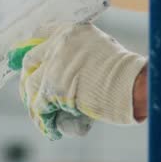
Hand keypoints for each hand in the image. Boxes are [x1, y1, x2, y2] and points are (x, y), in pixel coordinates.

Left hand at [12, 24, 146, 139]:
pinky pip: (39, 106)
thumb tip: (65, 75)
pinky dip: (44, 120)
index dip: (34, 50)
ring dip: (35, 103)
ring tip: (45, 118)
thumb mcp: (100, 51)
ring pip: (31, 85)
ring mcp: (53, 65)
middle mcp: (58, 44)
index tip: (28, 62)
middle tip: (33, 94)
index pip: (40, 33)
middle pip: (30, 60)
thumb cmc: (125, 73)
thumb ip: (80, 56)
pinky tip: (53, 129)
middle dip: (29, 78)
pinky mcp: (52, 87)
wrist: (132, 84)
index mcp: (70, 32)